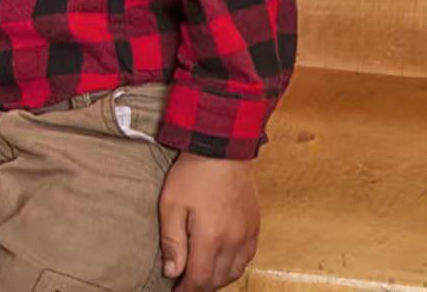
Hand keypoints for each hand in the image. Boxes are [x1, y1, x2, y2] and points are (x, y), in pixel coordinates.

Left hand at [160, 152, 259, 290]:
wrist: (222, 148)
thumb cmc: (193, 174)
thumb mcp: (171, 205)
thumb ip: (172, 241)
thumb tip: (172, 271)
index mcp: (211, 238)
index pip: (200, 278)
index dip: (187, 290)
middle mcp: (233, 241)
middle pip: (218, 278)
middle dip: (201, 287)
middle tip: (186, 286)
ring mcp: (247, 233)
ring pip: (235, 271)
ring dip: (218, 280)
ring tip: (202, 278)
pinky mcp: (255, 225)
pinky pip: (248, 257)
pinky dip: (234, 267)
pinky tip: (223, 264)